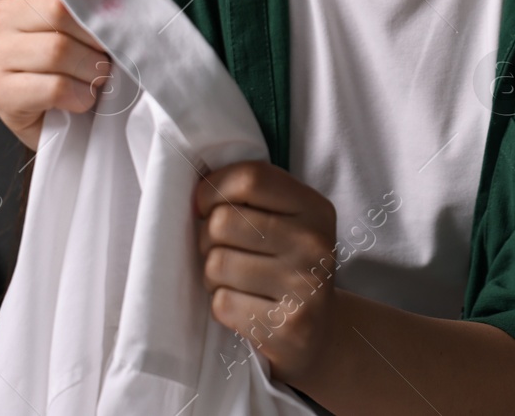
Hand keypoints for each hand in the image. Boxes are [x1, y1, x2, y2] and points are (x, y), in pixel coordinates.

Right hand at [0, 0, 110, 150]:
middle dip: (97, 36)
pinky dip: (80, 96)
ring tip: (98, 79)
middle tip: (110, 54)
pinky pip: (53, 87)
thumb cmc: (91, 62)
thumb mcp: (98, 24)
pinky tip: (82, 100)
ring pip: (57, 50)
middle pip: (58, 8)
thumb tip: (122, 0)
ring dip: (93, 70)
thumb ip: (100, 0)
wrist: (75, 122)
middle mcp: (4, 14)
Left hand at [193, 160, 340, 384]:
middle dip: (207, 238)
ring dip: (212, 275)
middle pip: (223, 222)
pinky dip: (221, 305)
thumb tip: (194, 195)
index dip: (213, 188)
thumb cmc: (288, 266)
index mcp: (315, 209)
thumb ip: (251, 198)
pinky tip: (243, 307)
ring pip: (216, 264)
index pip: (250, 179)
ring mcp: (305, 287)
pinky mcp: (287, 326)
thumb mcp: (288, 221)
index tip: (205, 206)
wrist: (319, 334)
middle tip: (221, 250)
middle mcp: (315, 244)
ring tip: (233, 281)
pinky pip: (222, 303)